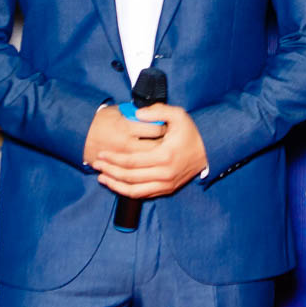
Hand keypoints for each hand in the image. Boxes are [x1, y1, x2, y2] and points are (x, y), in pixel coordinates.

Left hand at [91, 104, 207, 199]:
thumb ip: (157, 111)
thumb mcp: (178, 115)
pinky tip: (118, 185)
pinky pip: (144, 195)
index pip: (132, 161)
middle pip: (129, 177)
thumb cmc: (191, 132)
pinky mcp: (168, 189)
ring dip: (116, 185)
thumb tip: (137, 114)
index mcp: (165, 155)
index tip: (101, 154)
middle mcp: (165, 173)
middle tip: (96, 165)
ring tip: (102, 178)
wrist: (209, 150)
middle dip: (110, 171)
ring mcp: (166, 184)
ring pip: (134, 191)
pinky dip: (128, 192)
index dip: (114, 159)